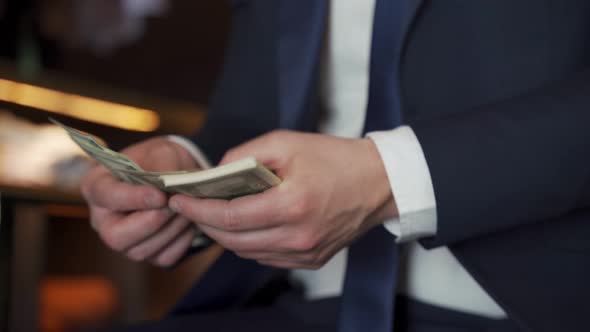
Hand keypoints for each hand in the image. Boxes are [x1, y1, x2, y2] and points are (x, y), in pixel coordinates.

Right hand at [81, 137, 199, 266]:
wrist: (180, 174)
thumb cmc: (162, 160)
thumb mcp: (162, 151)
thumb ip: (162, 165)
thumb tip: (168, 186)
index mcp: (98, 188)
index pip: (105, 197)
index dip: (132, 199)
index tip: (159, 195)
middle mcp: (104, 220)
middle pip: (115, 236)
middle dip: (150, 222)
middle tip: (174, 205)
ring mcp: (125, 241)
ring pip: (141, 251)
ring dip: (170, 230)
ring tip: (187, 208)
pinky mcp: (149, 253)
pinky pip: (164, 257)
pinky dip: (181, 241)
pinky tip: (189, 222)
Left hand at [168, 130, 397, 268]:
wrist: (379, 182)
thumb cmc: (335, 158)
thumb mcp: (287, 142)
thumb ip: (246, 154)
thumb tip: (216, 173)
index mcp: (292, 204)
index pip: (230, 216)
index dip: (198, 210)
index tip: (179, 201)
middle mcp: (298, 236)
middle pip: (234, 240)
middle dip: (206, 223)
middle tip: (191, 206)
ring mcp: (306, 252)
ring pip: (248, 252)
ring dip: (226, 235)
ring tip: (216, 213)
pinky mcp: (311, 260)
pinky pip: (267, 257)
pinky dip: (250, 243)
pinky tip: (248, 224)